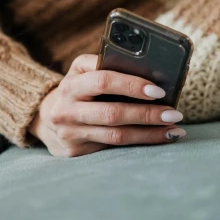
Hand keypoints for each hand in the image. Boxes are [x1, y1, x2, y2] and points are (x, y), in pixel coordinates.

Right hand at [28, 54, 185, 156]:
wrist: (44, 116)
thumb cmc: (78, 88)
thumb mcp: (84, 71)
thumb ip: (108, 67)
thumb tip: (152, 75)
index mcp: (72, 81)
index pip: (104, 81)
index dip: (132, 85)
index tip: (159, 90)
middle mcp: (67, 108)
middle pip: (113, 113)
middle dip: (147, 114)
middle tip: (174, 113)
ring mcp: (70, 132)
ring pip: (116, 135)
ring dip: (149, 133)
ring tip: (174, 129)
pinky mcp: (75, 152)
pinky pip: (113, 149)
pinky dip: (140, 143)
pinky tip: (159, 138)